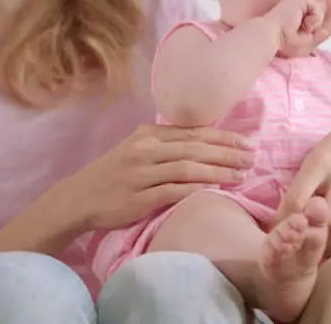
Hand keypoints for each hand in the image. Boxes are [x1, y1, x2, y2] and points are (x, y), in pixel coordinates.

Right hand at [44, 124, 255, 231]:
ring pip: (189, 168)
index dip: (224, 138)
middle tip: (252, 158)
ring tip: (241, 175)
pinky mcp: (139, 197)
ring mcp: (142, 173)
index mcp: (148, 134)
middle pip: (196, 148)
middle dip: (228, 153)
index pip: (194, 132)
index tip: (246, 143)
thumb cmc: (113, 174)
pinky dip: (197, 189)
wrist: (78, 198)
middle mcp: (145, 149)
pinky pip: (174, 191)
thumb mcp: (136, 149)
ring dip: (219, 171)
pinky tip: (216, 190)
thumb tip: (206, 143)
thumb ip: (166, 144)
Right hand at [261, 0, 324, 47]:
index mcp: (292, 16)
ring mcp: (296, 2)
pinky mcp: (299, 0)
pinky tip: (305, 23)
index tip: (305, 35)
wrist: (271, 35)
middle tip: (304, 32)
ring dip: (315, 23)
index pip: (310, 19)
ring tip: (304, 28)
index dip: (312, 28)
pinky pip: (317, 7)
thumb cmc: (282, 42)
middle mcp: (294, 7)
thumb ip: (315, 37)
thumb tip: (326, 31)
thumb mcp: (303, 44)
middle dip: (314, 26)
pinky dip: (315, 18)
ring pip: (318, 11)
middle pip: (315, 15)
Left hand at [276, 120, 330, 257]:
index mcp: (321, 163)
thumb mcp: (310, 160)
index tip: (279, 232)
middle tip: (301, 247)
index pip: (297, 199)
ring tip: (320, 252)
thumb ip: (299, 187)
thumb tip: (282, 222)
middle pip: (326, 220)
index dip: (285, 221)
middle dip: (311, 237)